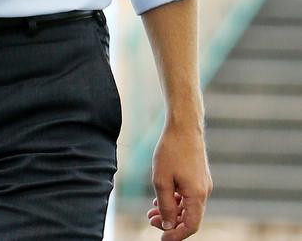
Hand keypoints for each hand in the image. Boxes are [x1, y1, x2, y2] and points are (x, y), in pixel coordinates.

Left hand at [147, 121, 212, 238]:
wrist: (183, 125)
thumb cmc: (171, 150)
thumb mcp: (162, 180)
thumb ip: (165, 205)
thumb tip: (169, 225)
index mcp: (197, 195)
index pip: (190, 226)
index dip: (176, 234)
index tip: (162, 238)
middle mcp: (204, 191)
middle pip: (189, 217)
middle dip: (170, 222)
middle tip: (150, 220)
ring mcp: (202, 183)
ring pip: (188, 206)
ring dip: (171, 210)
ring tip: (151, 210)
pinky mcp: (198, 175)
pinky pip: (188, 195)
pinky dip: (176, 199)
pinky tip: (161, 196)